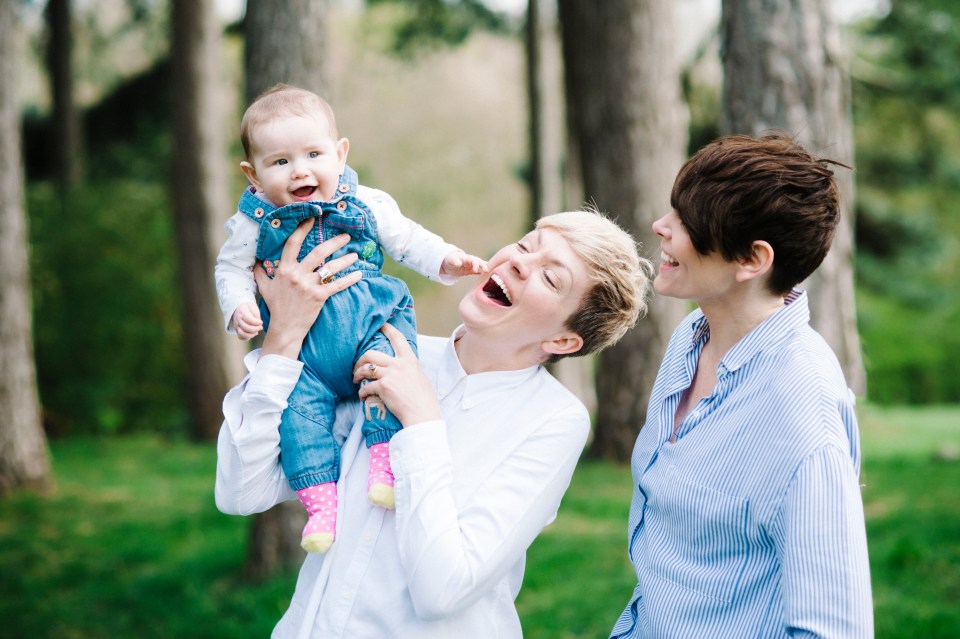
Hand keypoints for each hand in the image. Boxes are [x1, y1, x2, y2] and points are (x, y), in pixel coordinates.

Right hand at [232, 302, 262, 339]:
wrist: (241, 307)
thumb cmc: (250, 308)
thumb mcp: (254, 308)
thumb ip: (256, 316)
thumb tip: (258, 325)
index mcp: (242, 312)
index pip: (249, 319)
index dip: (256, 322)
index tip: (261, 322)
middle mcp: (237, 319)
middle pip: (246, 328)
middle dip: (256, 329)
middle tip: (261, 327)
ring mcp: (236, 326)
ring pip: (242, 334)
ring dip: (251, 335)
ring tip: (257, 332)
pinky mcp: (237, 330)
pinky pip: (241, 337)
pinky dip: (247, 337)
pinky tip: (253, 334)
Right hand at [255, 218, 361, 359]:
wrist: (284, 328)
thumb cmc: (276, 307)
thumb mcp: (264, 288)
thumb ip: (261, 273)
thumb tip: (257, 261)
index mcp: (284, 269)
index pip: (293, 243)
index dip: (303, 229)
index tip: (313, 218)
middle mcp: (297, 275)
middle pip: (318, 252)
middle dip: (334, 242)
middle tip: (346, 236)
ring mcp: (308, 286)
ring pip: (330, 268)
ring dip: (345, 260)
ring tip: (354, 254)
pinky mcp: (319, 297)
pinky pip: (337, 285)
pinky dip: (349, 279)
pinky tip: (359, 274)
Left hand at [352, 324, 441, 427]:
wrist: (422, 414)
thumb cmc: (423, 400)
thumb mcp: (420, 377)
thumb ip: (408, 369)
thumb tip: (400, 368)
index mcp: (410, 360)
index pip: (397, 338)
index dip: (387, 329)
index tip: (380, 325)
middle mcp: (399, 364)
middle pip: (371, 353)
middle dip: (360, 360)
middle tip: (357, 367)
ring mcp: (391, 375)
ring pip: (365, 368)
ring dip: (357, 374)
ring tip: (355, 380)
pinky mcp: (383, 387)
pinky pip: (366, 387)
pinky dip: (362, 393)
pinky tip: (363, 397)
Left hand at [440, 249, 486, 276]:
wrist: (448, 263)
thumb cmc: (450, 259)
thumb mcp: (451, 260)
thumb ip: (455, 261)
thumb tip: (459, 264)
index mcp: (467, 258)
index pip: (473, 260)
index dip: (475, 264)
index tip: (475, 270)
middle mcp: (471, 261)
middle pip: (479, 262)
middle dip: (483, 265)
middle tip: (486, 271)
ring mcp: (471, 266)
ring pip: (480, 266)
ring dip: (484, 268)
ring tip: (490, 272)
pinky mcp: (470, 271)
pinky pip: (477, 271)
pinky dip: (482, 273)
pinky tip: (486, 276)